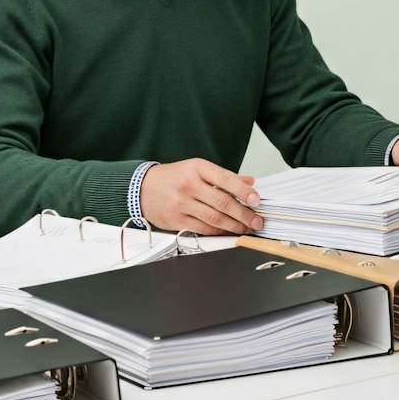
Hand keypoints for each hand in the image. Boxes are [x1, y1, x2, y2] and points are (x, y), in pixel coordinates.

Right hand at [139, 158, 264, 234]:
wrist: (141, 188)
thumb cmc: (172, 177)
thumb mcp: (197, 168)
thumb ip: (224, 177)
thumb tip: (249, 182)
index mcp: (197, 168)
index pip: (226, 179)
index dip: (244, 191)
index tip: (256, 200)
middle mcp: (190, 185)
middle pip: (223, 202)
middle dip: (244, 214)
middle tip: (256, 221)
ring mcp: (182, 204)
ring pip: (214, 218)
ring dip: (234, 225)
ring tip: (246, 228)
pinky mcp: (177, 220)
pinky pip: (202, 228)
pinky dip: (218, 231)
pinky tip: (228, 231)